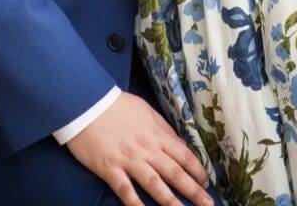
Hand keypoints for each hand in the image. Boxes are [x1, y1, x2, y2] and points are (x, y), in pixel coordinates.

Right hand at [66, 92, 213, 205]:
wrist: (88, 102)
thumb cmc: (118, 105)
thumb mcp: (146, 111)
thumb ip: (163, 129)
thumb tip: (179, 144)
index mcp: (156, 134)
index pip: (184, 155)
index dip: (197, 171)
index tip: (207, 183)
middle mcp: (147, 149)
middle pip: (175, 173)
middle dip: (194, 191)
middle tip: (208, 205)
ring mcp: (129, 160)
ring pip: (155, 185)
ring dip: (171, 202)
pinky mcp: (110, 169)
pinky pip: (126, 190)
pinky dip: (136, 205)